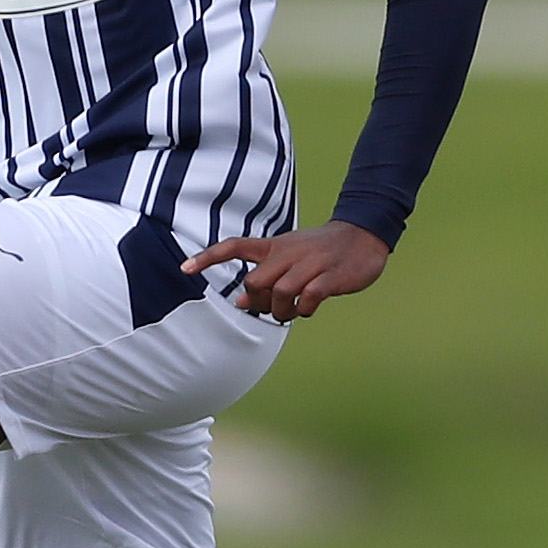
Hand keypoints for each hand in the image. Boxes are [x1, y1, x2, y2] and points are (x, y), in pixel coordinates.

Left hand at [184, 221, 388, 320]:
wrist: (363, 236)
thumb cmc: (320, 252)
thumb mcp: (289, 260)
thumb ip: (265, 279)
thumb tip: (242, 302)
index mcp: (274, 246)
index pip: (234, 247)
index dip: (208, 257)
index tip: (184, 268)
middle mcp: (287, 253)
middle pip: (255, 282)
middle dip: (260, 302)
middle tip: (275, 307)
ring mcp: (309, 263)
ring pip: (280, 294)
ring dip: (282, 311)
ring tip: (293, 311)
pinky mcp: (329, 276)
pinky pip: (308, 299)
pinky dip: (305, 310)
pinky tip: (310, 307)